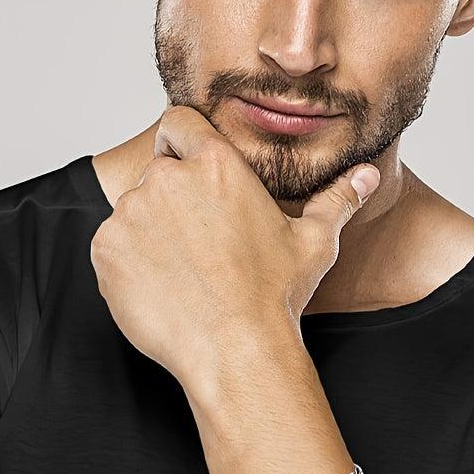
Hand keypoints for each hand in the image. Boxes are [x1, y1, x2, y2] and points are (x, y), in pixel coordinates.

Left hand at [89, 105, 379, 385]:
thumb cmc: (275, 296)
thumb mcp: (314, 243)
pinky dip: (128, 262)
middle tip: (199, 241)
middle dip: (173, 199)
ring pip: (133, 210)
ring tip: (184, 270)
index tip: (188, 167)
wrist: (234, 351)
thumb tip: (366, 175)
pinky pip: (112, 245)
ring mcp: (130, 214)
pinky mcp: (106, 250)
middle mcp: (167, 180)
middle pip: (158, 172)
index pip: (178, 122)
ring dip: (150, 231)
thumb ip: (337, 200)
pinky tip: (162, 287)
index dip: (181, 140)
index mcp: (215, 165)